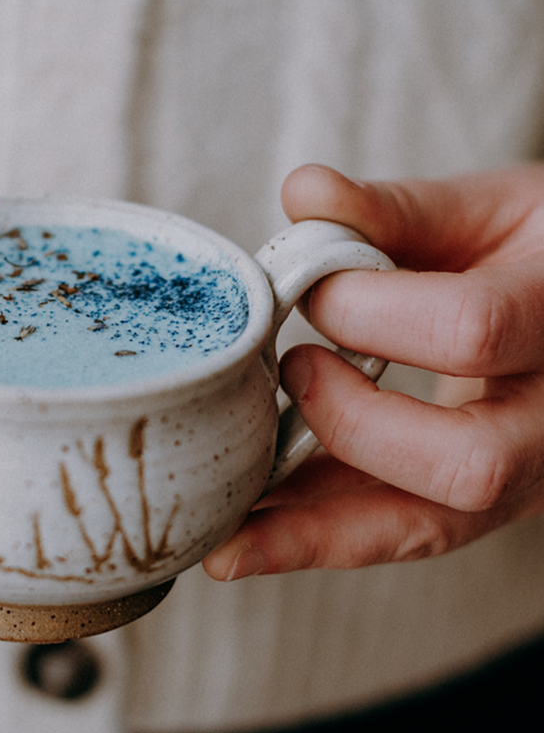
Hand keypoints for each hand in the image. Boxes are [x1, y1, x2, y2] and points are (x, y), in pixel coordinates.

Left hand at [203, 163, 543, 579]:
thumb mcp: (489, 209)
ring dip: (310, 532)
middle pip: (470, 464)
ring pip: (429, 526)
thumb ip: (398, 207)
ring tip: (221, 537)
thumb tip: (303, 191)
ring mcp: (526, 472)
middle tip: (291, 368)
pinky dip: (318, 539)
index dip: (369, 309)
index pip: (470, 329)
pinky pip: (400, 533)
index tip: (311, 285)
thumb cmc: (534, 249)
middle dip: (352, 422)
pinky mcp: (481, 502)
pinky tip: (245, 541)